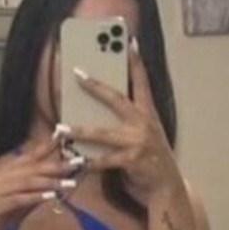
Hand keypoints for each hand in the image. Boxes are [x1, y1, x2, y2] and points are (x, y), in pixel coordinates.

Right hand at [0, 132, 79, 229]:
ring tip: (68, 183)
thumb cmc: (1, 217)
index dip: (46, 147)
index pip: (30, 156)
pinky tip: (50, 197)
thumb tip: (57, 183)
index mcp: (8, 172)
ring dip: (50, 182)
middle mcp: (3, 177)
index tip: (64, 140)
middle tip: (76, 163)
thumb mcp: (23, 201)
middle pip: (32, 167)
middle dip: (56, 164)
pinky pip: (19, 199)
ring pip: (27, 181)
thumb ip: (36, 191)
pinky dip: (35, 197)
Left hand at [69, 41, 181, 206]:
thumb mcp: (147, 135)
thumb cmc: (152, 160)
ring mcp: (138, 142)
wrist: (167, 188)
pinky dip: (88, 162)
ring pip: (103, 133)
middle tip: (77, 74)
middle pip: (116, 99)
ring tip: (61, 128)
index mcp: (148, 114)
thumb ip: (131, 121)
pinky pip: (104, 160)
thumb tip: (104, 108)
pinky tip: (75, 161)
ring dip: (80, 130)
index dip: (135, 61)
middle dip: (95, 86)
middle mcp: (144, 123)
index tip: (129, 41)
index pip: (142, 82)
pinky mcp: (132, 161)